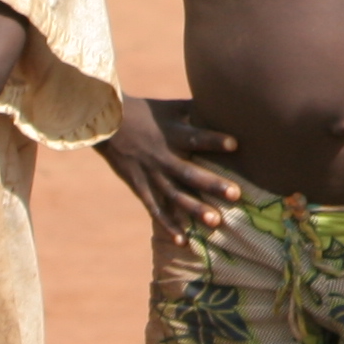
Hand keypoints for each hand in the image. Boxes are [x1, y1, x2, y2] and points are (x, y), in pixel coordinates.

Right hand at [101, 94, 239, 234]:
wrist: (108, 124)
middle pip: (188, 172)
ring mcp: (149, 174)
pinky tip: (183, 240)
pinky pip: (154, 208)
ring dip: (195, 209)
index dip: (213, 140)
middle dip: (212, 184)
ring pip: (174, 195)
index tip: (235, 144)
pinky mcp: (139, 186)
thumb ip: (198, 110)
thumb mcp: (172, 108)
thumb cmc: (148, 112)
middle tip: (236, 194)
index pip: (194, 136)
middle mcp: (162, 156)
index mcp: (171, 133)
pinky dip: (168, 224)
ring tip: (216, 222)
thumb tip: (227, 103)